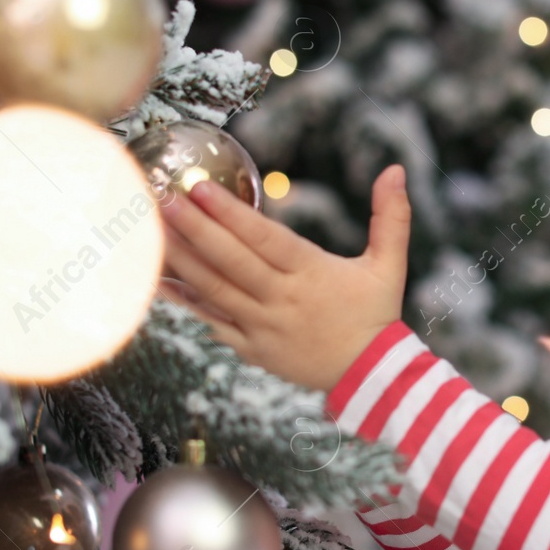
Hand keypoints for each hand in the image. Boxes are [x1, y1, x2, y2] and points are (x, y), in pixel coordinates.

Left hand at [156, 164, 410, 393]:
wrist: (370, 379)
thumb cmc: (377, 315)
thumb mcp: (391, 265)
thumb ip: (391, 216)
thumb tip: (398, 170)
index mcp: (312, 274)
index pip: (264, 239)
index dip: (230, 213)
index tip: (199, 188)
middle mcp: (282, 300)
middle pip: (231, 262)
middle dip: (195, 229)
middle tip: (164, 199)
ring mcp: (262, 328)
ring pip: (214, 291)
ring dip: (181, 260)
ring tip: (152, 231)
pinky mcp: (251, 349)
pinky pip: (210, 322)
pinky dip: (183, 301)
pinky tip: (157, 280)